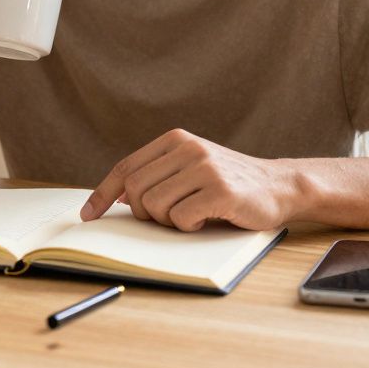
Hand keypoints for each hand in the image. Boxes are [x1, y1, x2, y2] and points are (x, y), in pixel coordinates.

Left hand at [80, 128, 299, 231]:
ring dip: (168, 222)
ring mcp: (205, 168)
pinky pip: (181, 219)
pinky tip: (206, 220)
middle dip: (143, 213)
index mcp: (176, 140)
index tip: (88, 214)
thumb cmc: (229, 183)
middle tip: (165, 218)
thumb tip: (116, 195)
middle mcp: (188, 149)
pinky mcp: (221, 191)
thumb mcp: (190, 167)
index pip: (126, 168)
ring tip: (191, 215)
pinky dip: (188, 227)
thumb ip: (158, 174)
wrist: (280, 186)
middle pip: (136, 190)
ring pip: (155, 206)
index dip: (102, 193)